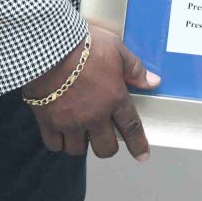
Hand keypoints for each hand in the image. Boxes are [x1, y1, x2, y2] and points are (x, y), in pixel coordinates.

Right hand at [23, 21, 158, 158]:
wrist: (49, 46)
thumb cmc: (85, 44)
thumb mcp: (116, 49)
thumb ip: (134, 69)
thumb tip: (153, 82)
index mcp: (114, 98)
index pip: (131, 127)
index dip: (138, 144)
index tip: (142, 157)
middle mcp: (94, 115)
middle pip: (105, 148)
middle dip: (107, 146)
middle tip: (104, 137)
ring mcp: (70, 122)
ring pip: (78, 149)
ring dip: (81, 143)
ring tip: (80, 130)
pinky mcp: (48, 122)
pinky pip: (55, 145)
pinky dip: (59, 141)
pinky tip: (61, 131)